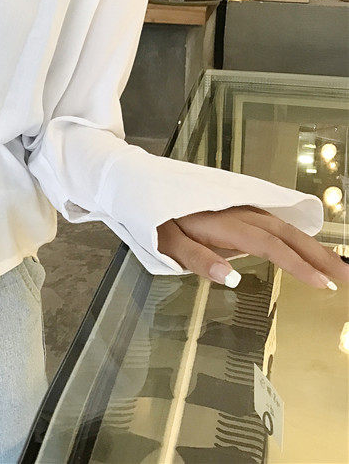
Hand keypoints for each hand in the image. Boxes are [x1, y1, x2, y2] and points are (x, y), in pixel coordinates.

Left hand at [157, 205, 348, 288]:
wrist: (140, 183)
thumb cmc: (152, 215)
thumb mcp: (165, 241)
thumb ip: (197, 259)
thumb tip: (231, 278)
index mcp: (222, 222)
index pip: (270, 246)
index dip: (298, 265)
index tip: (323, 285)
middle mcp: (237, 211)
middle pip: (286, 233)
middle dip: (319, 255)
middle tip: (347, 278)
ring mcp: (238, 207)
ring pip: (283, 225)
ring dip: (311, 245)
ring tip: (337, 267)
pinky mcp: (235, 207)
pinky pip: (272, 219)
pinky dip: (295, 233)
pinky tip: (307, 245)